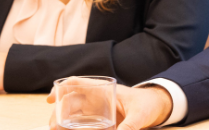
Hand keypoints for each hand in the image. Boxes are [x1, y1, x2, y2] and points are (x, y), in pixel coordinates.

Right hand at [47, 81, 172, 129]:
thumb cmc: (148, 104)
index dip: (61, 88)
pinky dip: (73, 129)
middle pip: (70, 102)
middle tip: (54, 126)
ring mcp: (96, 111)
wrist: (157, 107)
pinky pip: (81, 125)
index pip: (77, 84)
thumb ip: (130, 126)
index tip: (51, 98)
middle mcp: (96, 99)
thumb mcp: (140, 115)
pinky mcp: (100, 123)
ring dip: (63, 123)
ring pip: (73, 115)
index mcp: (103, 90)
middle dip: (59, 113)